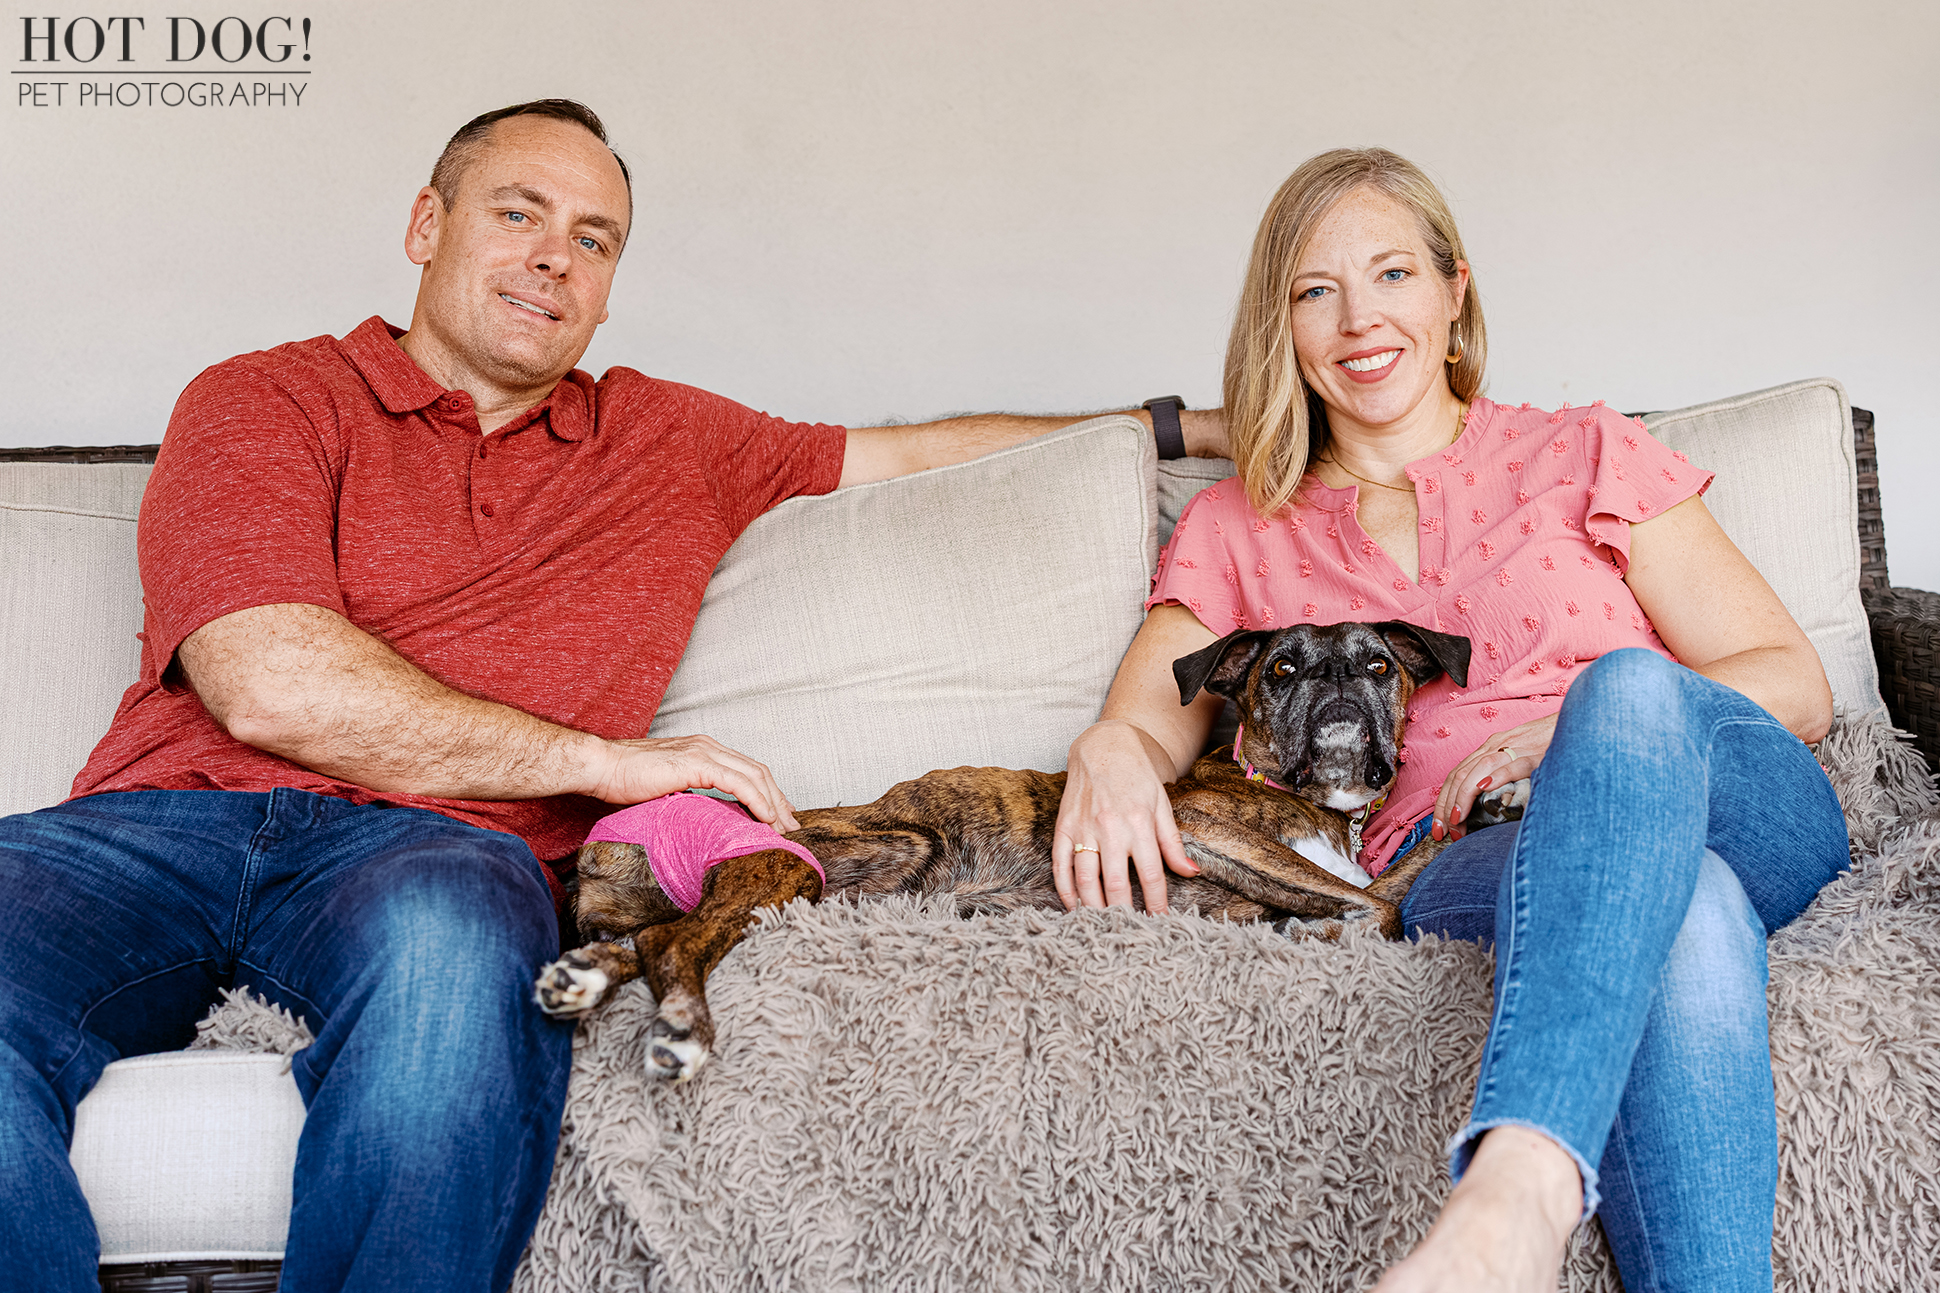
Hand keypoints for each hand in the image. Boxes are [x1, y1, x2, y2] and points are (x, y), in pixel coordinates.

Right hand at [587, 734, 799, 831]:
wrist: (601, 766)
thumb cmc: (625, 780)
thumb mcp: (667, 788)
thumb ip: (690, 795)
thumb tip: (705, 817)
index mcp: (703, 750)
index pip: (747, 769)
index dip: (768, 792)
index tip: (779, 815)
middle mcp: (709, 746)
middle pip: (758, 771)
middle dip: (778, 800)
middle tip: (790, 826)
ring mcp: (704, 752)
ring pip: (754, 776)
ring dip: (773, 804)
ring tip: (782, 829)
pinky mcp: (697, 763)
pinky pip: (738, 783)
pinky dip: (757, 801)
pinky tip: (766, 819)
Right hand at [1054, 720, 1199, 913]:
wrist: (1104, 748)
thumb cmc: (1137, 777)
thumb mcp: (1161, 806)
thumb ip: (1173, 842)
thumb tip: (1191, 872)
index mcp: (1139, 824)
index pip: (1151, 875)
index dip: (1157, 904)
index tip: (1161, 922)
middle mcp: (1110, 828)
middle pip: (1117, 884)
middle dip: (1125, 913)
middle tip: (1130, 932)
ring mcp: (1083, 829)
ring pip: (1086, 879)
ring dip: (1094, 908)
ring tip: (1103, 927)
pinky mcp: (1063, 827)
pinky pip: (1060, 865)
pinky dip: (1065, 890)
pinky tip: (1074, 906)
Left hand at [1432, 714, 1557, 842]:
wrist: (1579, 723)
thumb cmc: (1551, 746)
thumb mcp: (1519, 758)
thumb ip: (1501, 775)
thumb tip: (1485, 806)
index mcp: (1491, 746)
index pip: (1457, 774)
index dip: (1444, 800)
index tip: (1440, 826)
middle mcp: (1498, 744)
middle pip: (1461, 773)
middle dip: (1447, 804)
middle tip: (1443, 831)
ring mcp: (1518, 747)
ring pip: (1481, 768)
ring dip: (1464, 795)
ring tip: (1457, 819)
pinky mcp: (1539, 754)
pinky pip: (1515, 764)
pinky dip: (1497, 776)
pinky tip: (1484, 790)